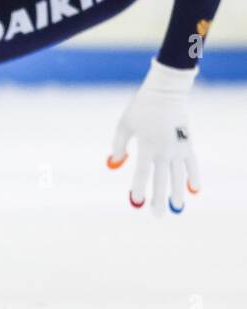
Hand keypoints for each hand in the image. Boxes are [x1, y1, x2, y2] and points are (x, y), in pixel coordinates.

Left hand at [108, 59, 199, 214]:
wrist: (166, 92)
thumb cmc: (141, 108)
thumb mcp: (124, 125)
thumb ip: (118, 145)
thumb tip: (114, 163)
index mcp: (146, 145)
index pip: (142, 172)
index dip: (139, 187)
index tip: (136, 201)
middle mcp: (164, 149)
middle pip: (161, 179)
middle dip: (158, 198)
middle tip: (157, 216)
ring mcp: (178, 148)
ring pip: (178, 175)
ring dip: (177, 193)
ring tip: (176, 208)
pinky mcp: (189, 143)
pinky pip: (192, 164)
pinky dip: (193, 177)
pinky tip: (194, 190)